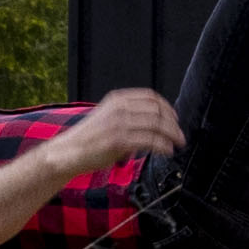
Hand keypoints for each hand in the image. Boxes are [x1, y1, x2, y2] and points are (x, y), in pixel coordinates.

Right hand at [63, 89, 184, 169]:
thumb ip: (128, 114)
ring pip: (157, 125)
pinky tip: (168, 151)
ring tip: (177, 144)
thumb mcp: (108, 116)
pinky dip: (163, 146)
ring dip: (172, 135)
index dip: (166, 107)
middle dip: (172, 124)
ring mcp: (120, 123)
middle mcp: (120, 108)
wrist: (69, 151)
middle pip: (157, 111)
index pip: (150, 97)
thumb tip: (155, 123)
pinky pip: (150, 141)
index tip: (175, 118)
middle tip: (180, 135)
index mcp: (117, 99)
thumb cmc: (90, 138)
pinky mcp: (120, 141)